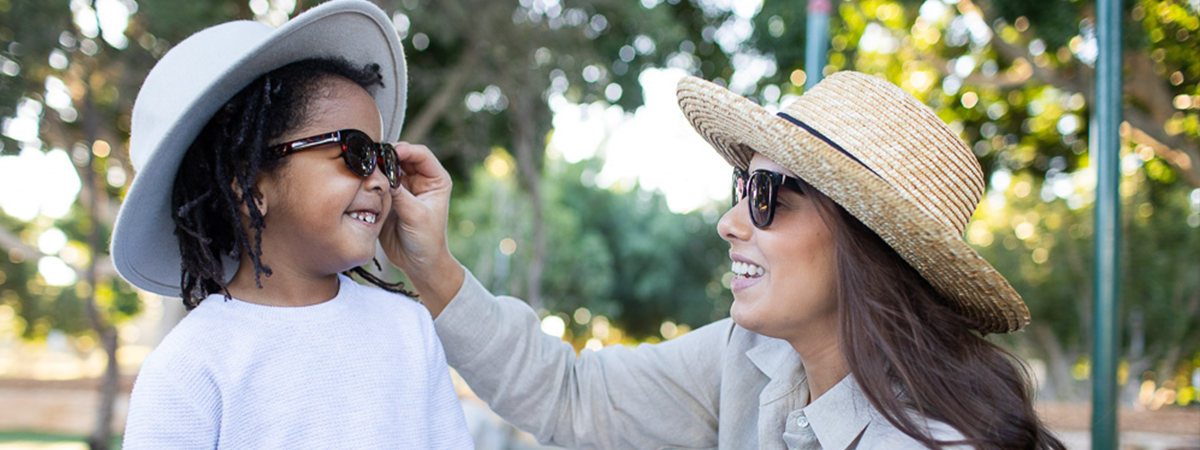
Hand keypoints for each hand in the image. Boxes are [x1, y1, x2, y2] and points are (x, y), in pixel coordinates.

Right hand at [381, 142, 463, 315]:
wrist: (417, 262)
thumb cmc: (426, 241)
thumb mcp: (415, 216)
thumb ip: (400, 194)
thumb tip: (383, 176)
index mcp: (435, 179)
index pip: (421, 154)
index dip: (405, 150)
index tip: (389, 153)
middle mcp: (420, 180)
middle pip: (401, 156)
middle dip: (387, 156)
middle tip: (372, 160)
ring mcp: (404, 187)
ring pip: (387, 167)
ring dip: (377, 168)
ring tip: (366, 171)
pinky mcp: (389, 196)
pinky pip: (378, 181)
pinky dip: (371, 180)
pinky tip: (363, 183)